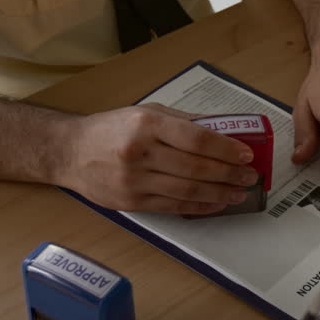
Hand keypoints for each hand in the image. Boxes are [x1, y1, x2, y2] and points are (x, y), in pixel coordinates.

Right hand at [59, 103, 258, 214]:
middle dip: (229, 174)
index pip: (197, 138)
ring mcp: (135, 180)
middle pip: (196, 167)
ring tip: (238, 192)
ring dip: (219, 193)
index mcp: (147, 124)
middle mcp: (140, 152)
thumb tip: (222, 129)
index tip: (246, 154)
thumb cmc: (111, 129)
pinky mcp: (132, 202)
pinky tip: (215, 203)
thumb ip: (183, 121)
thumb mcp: (145, 113)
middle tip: (249, 176)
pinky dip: (199, 206)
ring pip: (187, 190)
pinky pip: (173, 206)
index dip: (226, 148)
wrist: (70, 152)